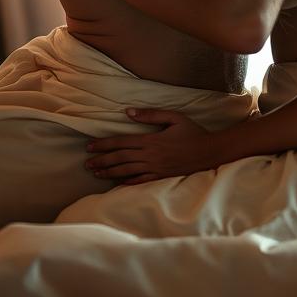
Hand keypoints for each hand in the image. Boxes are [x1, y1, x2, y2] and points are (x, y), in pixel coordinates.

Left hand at [85, 109, 218, 183]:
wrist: (210, 152)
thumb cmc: (193, 132)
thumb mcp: (174, 117)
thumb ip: (151, 114)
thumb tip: (128, 112)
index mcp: (151, 140)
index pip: (122, 142)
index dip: (104, 144)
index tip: (90, 146)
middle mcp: (150, 156)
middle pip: (121, 158)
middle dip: (102, 160)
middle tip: (86, 163)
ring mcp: (155, 169)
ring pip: (127, 171)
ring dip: (109, 172)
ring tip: (96, 173)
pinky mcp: (161, 177)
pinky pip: (140, 182)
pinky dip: (127, 182)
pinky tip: (117, 184)